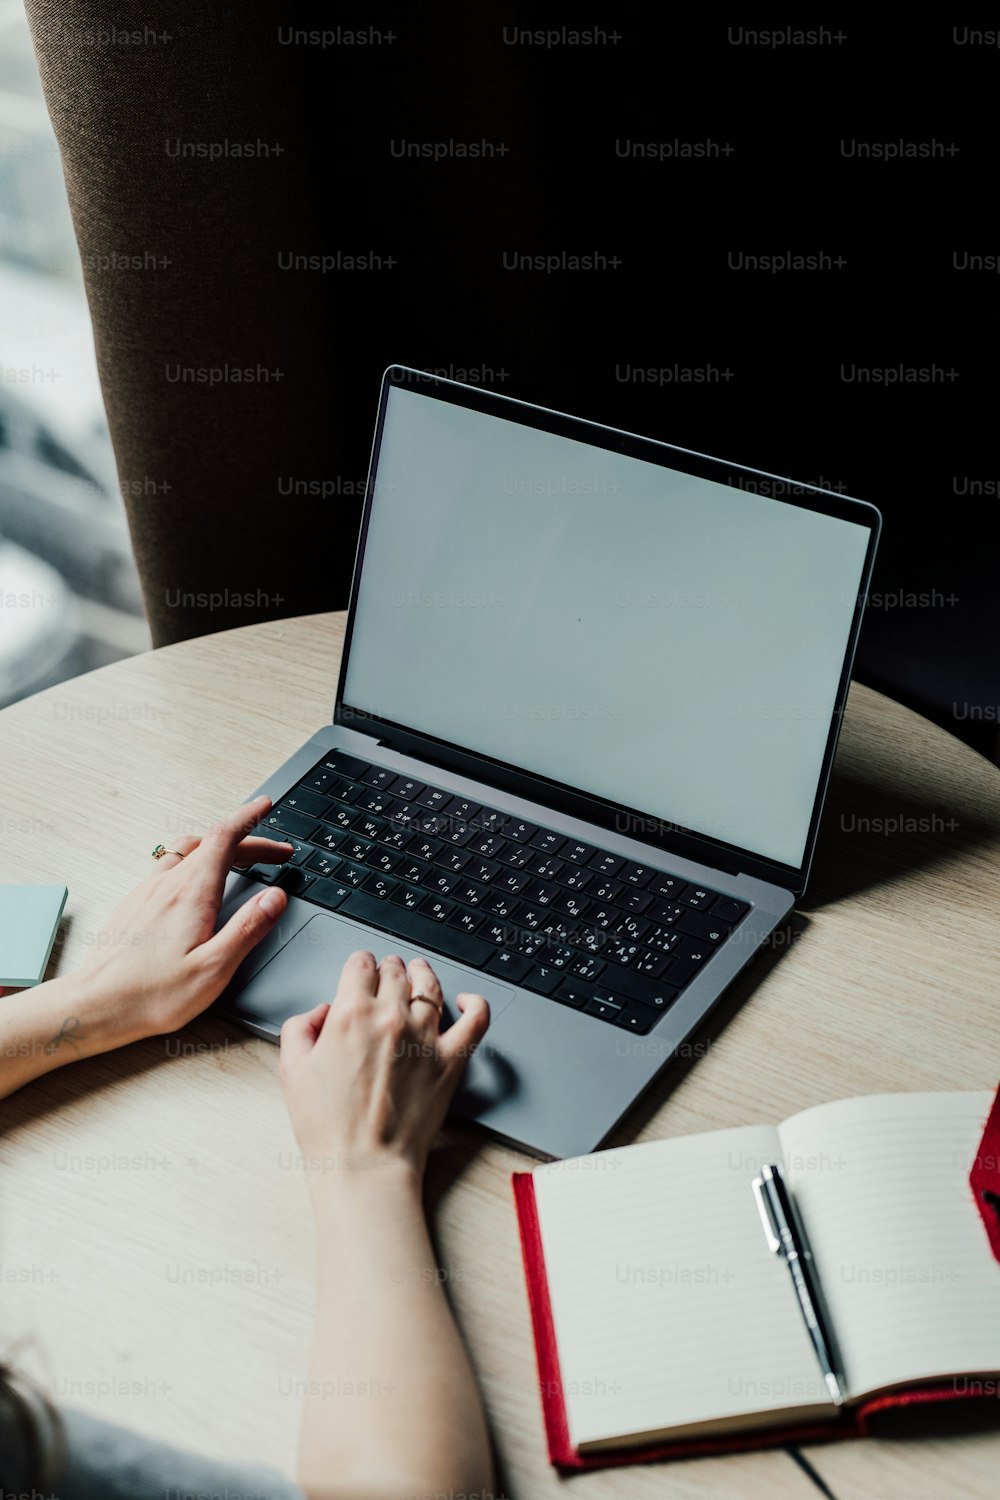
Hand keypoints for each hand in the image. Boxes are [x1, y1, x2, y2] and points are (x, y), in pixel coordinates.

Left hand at [78, 794, 291, 1040]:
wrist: (98, 1004)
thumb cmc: (153, 994)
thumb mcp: (215, 968)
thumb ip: (248, 928)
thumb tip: (275, 897)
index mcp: (192, 894)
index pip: (225, 837)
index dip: (249, 816)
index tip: (264, 805)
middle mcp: (168, 884)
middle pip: (212, 843)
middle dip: (248, 840)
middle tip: (275, 853)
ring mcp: (147, 891)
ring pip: (188, 851)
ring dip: (219, 847)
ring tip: (240, 859)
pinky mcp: (135, 903)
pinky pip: (168, 865)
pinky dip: (195, 861)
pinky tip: (198, 881)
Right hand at [279, 951, 489, 1180]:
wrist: (363, 1164)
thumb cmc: (328, 1127)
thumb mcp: (292, 1070)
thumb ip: (300, 1027)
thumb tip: (320, 1012)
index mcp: (351, 1014)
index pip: (361, 965)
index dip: (359, 964)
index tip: (360, 969)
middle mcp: (391, 1018)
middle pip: (395, 972)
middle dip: (389, 967)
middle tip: (388, 971)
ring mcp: (425, 1037)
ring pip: (430, 987)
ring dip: (422, 974)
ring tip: (419, 972)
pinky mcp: (450, 1060)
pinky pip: (476, 1020)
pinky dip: (475, 1003)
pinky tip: (467, 1000)